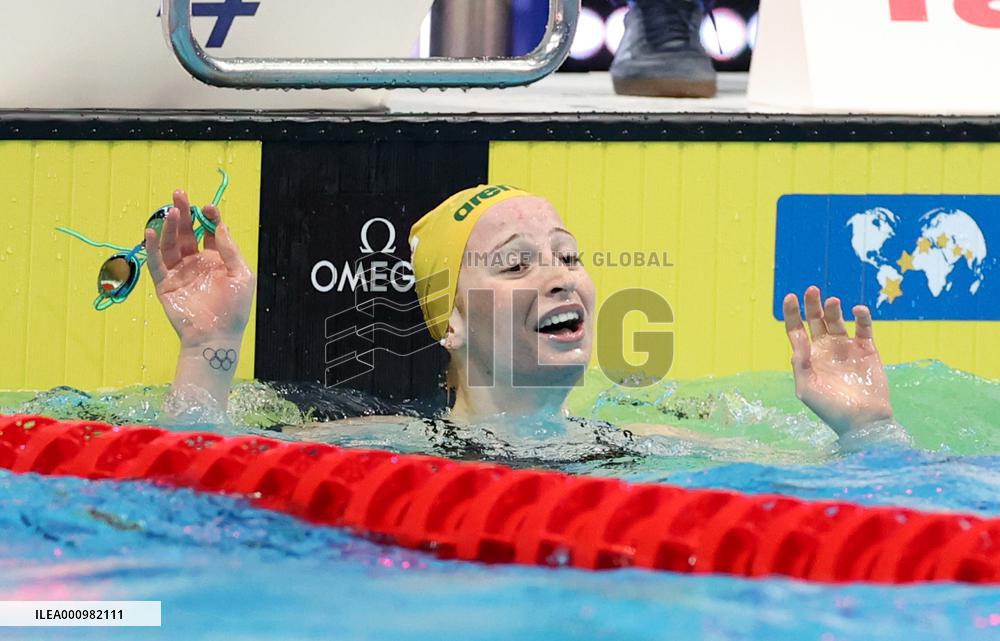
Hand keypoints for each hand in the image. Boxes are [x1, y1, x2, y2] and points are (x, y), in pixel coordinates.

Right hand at [145, 190, 254, 348]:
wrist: (215, 337)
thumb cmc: (234, 310)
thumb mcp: (241, 276)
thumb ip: (230, 251)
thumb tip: (221, 226)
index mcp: (217, 260)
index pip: (210, 232)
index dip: (208, 217)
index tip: (207, 207)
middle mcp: (197, 263)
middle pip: (188, 233)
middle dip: (185, 213)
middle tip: (179, 194)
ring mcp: (180, 272)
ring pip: (171, 244)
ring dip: (170, 227)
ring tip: (171, 211)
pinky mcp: (165, 284)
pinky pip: (156, 263)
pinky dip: (152, 247)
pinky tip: (151, 232)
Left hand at [781, 286, 892, 436]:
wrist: (863, 420)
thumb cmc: (830, 408)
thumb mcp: (806, 387)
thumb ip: (800, 362)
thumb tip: (798, 339)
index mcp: (809, 357)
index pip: (796, 330)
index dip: (792, 313)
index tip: (790, 297)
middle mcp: (826, 349)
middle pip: (816, 319)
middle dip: (812, 304)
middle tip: (812, 290)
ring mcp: (847, 347)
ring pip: (838, 320)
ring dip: (834, 308)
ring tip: (832, 302)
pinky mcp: (868, 349)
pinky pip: (864, 327)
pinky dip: (862, 316)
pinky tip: (857, 310)